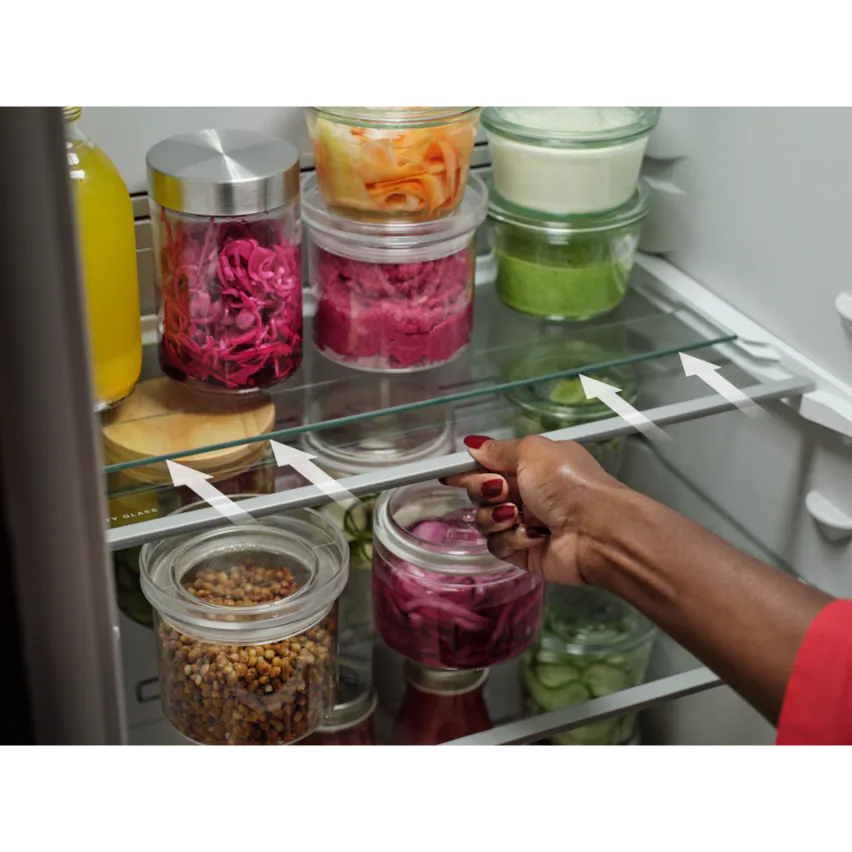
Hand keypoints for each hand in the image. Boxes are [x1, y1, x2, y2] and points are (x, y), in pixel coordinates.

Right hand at [442, 435, 627, 585]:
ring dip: (496, 516)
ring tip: (517, 515)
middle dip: (483, 490)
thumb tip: (474, 445)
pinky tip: (533, 535)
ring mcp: (524, 524)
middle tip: (500, 489)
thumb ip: (498, 449)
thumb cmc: (570, 484)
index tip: (448, 473)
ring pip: (484, 521)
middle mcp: (527, 494)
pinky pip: (497, 546)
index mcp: (531, 466)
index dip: (468, 470)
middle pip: (481, 493)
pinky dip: (511, 539)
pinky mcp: (523, 553)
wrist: (598, 531)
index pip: (489, 466)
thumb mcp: (532, 452)